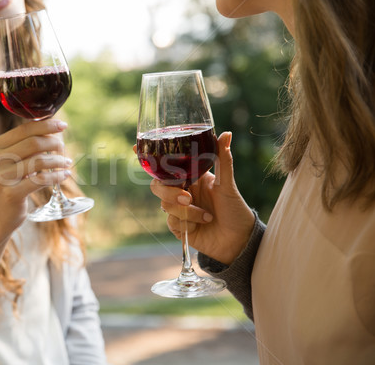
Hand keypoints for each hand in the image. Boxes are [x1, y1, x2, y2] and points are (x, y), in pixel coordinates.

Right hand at [0, 119, 71, 233]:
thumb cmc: (9, 184)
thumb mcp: (10, 162)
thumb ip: (25, 147)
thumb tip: (52, 130)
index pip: (23, 130)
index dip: (46, 125)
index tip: (63, 125)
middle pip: (33, 143)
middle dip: (54, 143)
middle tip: (63, 148)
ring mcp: (2, 178)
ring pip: (39, 161)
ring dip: (58, 160)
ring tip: (66, 162)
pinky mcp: (11, 194)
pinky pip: (41, 180)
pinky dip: (57, 176)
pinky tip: (65, 175)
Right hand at [149, 132, 254, 264]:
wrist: (239, 239)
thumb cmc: (235, 208)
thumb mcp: (228, 184)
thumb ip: (223, 159)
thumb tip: (227, 134)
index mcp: (190, 177)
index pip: (165, 166)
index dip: (148, 158)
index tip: (135, 147)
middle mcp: (181, 191)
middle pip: (158, 185)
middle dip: (169, 192)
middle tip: (187, 198)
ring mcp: (178, 210)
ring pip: (165, 205)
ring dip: (187, 211)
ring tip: (207, 216)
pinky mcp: (178, 227)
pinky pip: (172, 222)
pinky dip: (188, 223)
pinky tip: (201, 225)